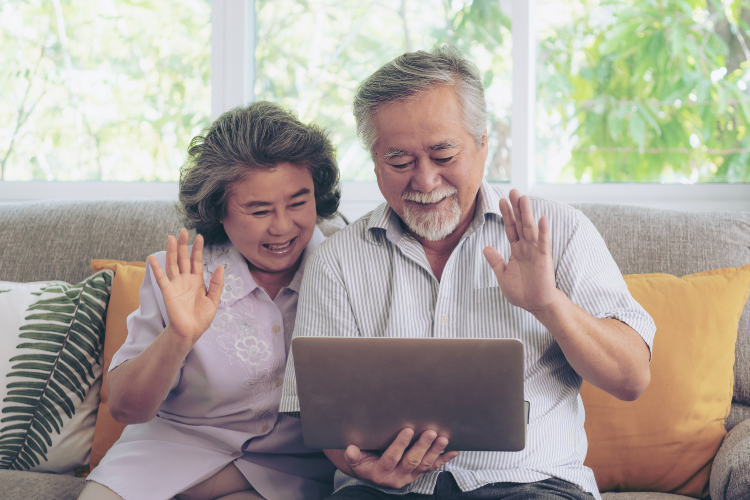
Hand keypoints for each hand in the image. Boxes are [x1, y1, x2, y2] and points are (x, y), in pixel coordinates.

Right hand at [148, 229, 223, 347]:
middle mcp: (185, 280)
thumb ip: (217, 283)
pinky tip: (152, 257)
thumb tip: (221, 266)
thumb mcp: (214, 300)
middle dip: (183, 245)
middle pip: (183, 259)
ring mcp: (175, 285)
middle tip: (183, 231)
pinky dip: (156, 268)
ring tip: (171, 237)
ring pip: (173, 264)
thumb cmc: (202, 318)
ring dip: (171, 251)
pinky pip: (161, 278)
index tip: (200, 236)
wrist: (191, 332)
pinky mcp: (167, 292)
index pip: (196, 261)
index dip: (197, 249)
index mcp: (197, 281)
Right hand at [338, 429, 458, 489]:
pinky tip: (453, 451)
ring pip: (424, 464)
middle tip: (430, 432)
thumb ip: (353, 456)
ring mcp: (409, 476)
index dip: (400, 445)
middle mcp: (397, 477)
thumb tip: (350, 449)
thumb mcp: (355, 460)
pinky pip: (432, 467)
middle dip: (422, 446)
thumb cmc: (362, 460)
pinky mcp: (417, 473)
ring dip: (435, 451)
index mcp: (380, 473)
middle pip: (411, 461)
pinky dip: (443, 459)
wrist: (369, 472)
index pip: (391, 458)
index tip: (407, 430)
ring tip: (443, 438)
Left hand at [482, 189, 557, 313]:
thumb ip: (495, 260)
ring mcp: (535, 251)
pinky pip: (543, 242)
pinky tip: (542, 218)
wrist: (535, 304)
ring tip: (524, 198)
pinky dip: (543, 231)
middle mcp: (526, 247)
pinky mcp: (544, 258)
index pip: (510, 228)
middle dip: (516, 208)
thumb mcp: (502, 275)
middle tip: (513, 190)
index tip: (501, 200)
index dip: (506, 214)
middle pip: (521, 223)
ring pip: (530, 228)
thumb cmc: (521, 291)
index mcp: (516, 249)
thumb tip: (486, 247)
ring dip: (527, 213)